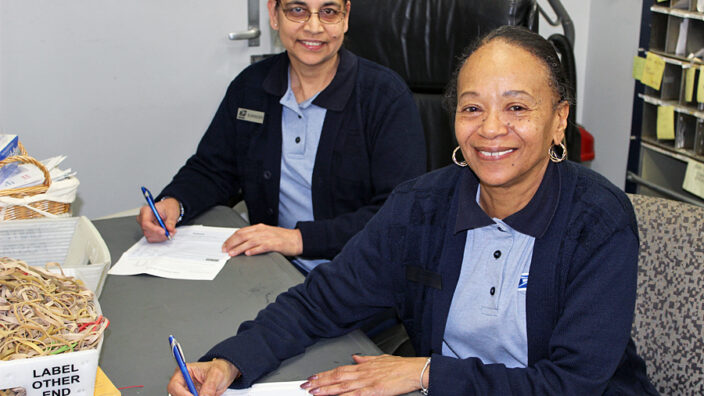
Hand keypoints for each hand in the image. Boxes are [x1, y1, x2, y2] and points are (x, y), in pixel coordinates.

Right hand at [136, 197, 179, 241]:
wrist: (169, 210)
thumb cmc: (168, 207)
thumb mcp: (172, 212)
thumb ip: (170, 221)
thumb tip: (169, 229)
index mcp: (145, 211)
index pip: (145, 223)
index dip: (154, 229)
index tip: (164, 232)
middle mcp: (143, 219)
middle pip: (147, 231)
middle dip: (160, 234)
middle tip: (171, 232)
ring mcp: (145, 226)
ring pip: (150, 237)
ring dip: (162, 236)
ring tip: (171, 231)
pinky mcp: (148, 232)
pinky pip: (153, 239)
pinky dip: (161, 237)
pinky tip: (167, 232)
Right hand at [166, 358, 238, 395]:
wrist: (226, 373)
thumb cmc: (220, 368)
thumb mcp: (217, 374)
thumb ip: (209, 386)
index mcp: (185, 371)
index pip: (174, 385)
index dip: (182, 394)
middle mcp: (184, 382)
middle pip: (177, 395)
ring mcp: (187, 391)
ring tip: (208, 394)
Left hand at [222, 224, 302, 256]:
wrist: (297, 239)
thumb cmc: (283, 238)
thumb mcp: (266, 234)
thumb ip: (255, 237)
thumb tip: (242, 244)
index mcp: (259, 228)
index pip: (241, 232)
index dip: (231, 238)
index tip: (225, 245)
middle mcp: (262, 231)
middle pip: (243, 236)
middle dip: (232, 243)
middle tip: (225, 250)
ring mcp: (268, 237)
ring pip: (250, 242)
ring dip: (239, 248)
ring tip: (232, 253)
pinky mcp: (274, 244)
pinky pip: (262, 247)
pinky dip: (254, 250)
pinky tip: (248, 253)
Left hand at [300, 354, 428, 395]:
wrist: (414, 370)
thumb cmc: (400, 367)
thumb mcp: (380, 359)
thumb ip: (365, 359)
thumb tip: (354, 357)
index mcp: (363, 366)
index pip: (339, 370)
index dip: (324, 374)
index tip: (313, 377)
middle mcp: (362, 373)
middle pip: (336, 377)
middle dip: (320, 382)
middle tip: (306, 385)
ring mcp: (367, 382)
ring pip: (342, 386)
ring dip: (327, 390)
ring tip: (314, 392)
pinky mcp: (374, 390)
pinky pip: (355, 395)